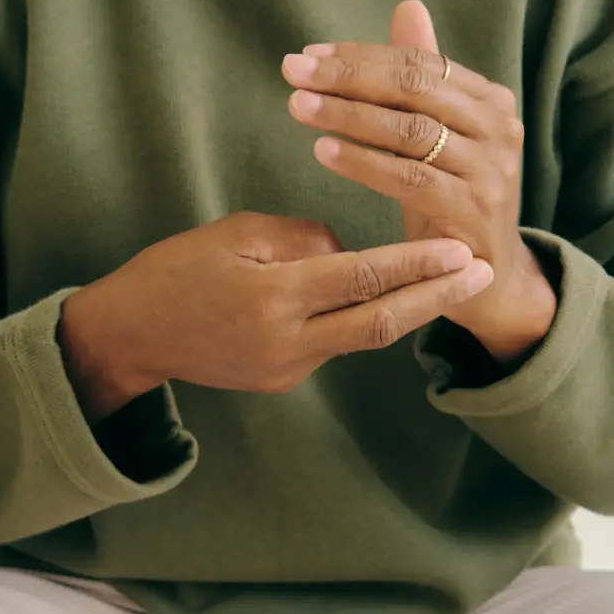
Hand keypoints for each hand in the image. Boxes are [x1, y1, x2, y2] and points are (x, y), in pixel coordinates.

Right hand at [60, 212, 493, 419]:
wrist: (131, 334)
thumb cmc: (175, 270)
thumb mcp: (235, 234)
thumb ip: (301, 240)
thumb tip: (346, 251)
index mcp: (272, 298)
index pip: (361, 278)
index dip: (416, 264)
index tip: (460, 249)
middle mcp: (287, 342)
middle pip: (381, 322)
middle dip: (437, 297)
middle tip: (482, 272)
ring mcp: (287, 369)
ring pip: (363, 334)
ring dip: (409, 308)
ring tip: (451, 280)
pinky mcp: (283, 379)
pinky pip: (334, 342)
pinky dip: (362, 316)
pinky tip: (384, 293)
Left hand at [283, 1, 555, 361]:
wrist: (485, 276)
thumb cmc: (453, 197)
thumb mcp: (437, 134)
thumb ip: (423, 75)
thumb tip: (408, 7)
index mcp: (489, 100)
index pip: (419, 63)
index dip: (361, 56)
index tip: (308, 55)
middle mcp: (498, 128)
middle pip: (414, 89)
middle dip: (348, 77)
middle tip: (293, 71)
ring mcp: (490, 170)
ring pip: (410, 131)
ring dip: (348, 115)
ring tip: (297, 106)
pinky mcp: (472, 211)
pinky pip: (409, 179)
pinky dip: (363, 163)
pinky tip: (323, 152)